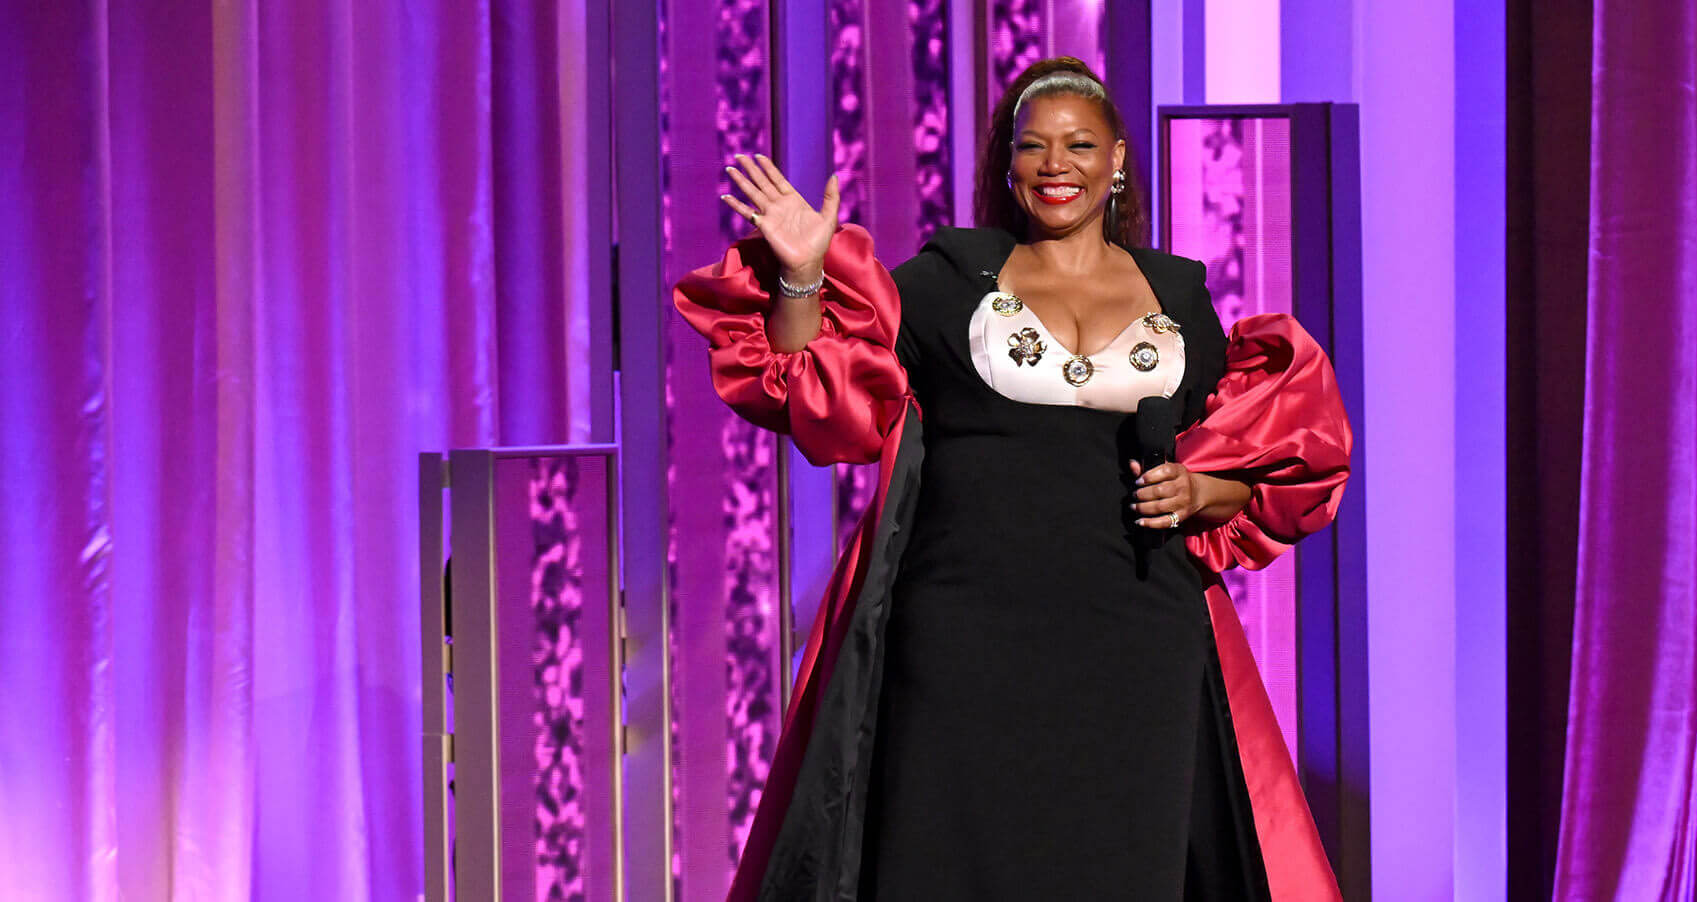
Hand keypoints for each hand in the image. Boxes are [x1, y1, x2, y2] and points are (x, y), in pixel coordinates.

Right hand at [720, 153, 839, 280]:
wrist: (808, 262)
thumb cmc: (819, 242)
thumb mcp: (829, 216)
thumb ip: (831, 196)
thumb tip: (834, 176)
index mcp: (793, 199)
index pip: (777, 179)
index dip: (768, 167)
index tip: (758, 156)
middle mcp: (779, 204)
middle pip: (762, 182)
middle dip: (750, 169)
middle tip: (739, 155)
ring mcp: (770, 214)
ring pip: (752, 192)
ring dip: (741, 181)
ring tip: (730, 169)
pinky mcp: (763, 225)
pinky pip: (747, 212)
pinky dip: (736, 205)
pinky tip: (726, 197)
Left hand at [1128, 460, 1200, 528]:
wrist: (1197, 492)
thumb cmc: (1176, 480)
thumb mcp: (1166, 470)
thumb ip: (1148, 468)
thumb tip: (1132, 465)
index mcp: (1179, 471)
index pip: (1165, 471)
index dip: (1149, 476)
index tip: (1138, 481)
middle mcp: (1183, 486)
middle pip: (1160, 490)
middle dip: (1142, 494)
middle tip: (1134, 495)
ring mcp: (1183, 502)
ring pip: (1160, 506)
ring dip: (1143, 508)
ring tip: (1134, 506)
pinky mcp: (1181, 515)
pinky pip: (1165, 522)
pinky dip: (1150, 523)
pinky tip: (1140, 521)